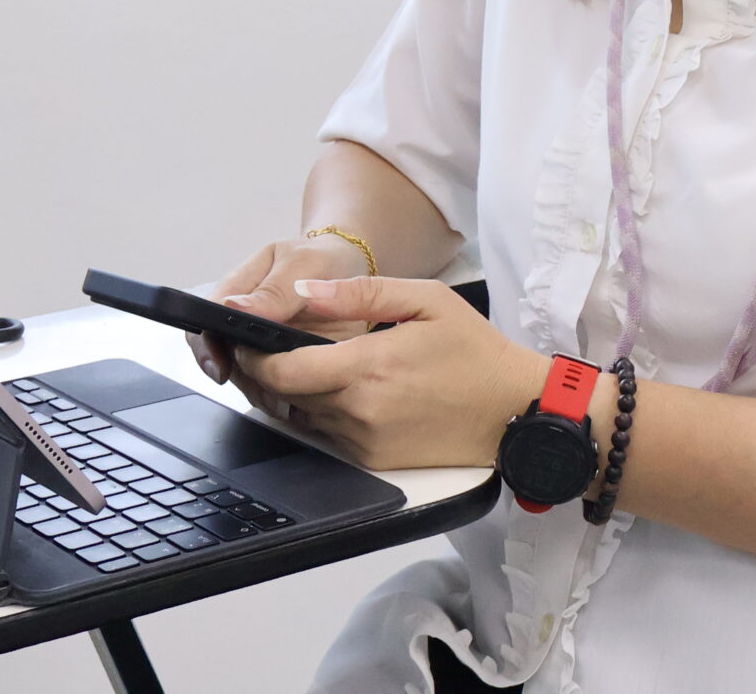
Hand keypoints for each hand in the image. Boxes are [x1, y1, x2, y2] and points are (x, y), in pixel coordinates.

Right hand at [192, 233, 372, 408]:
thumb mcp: (304, 264)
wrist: (352, 267)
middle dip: (241, 378)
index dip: (207, 348)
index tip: (221, 369)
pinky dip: (283, 396)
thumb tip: (233, 308)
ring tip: (288, 401)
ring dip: (263, 392)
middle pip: (222, 357)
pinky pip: (273, 388)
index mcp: (239, 289)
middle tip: (268, 392)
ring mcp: (262, 344)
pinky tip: (300, 399)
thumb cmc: (323, 258)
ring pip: (246, 378)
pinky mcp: (284, 363)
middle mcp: (244, 320)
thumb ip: (273, 290)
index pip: (206, 321)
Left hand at [243, 277, 545, 470]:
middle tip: (257, 345)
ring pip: (300, 417)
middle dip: (262, 371)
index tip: (242, 338)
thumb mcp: (424, 300)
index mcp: (367, 367)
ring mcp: (364, 442)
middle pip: (282, 395)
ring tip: (293, 363)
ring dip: (289, 393)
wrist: (513, 411)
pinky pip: (325, 436)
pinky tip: (330, 389)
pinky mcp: (373, 461)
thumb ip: (359, 294)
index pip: (282, 371)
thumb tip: (303, 294)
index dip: (251, 356)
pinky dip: (316, 413)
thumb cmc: (474, 352)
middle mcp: (359, 411)